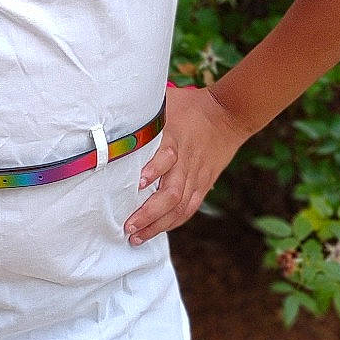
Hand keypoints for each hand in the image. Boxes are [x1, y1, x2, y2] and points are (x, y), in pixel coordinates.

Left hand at [123, 83, 252, 244]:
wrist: (228, 114)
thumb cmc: (189, 106)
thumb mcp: (164, 102)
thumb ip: (142, 111)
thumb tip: (111, 111)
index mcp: (174, 139)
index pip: (165, 157)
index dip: (152, 171)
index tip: (136, 184)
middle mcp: (185, 161)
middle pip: (171, 193)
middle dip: (149, 213)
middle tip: (128, 225)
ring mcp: (196, 175)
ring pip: (180, 206)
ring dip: (158, 224)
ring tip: (137, 237)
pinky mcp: (203, 183)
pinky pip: (189, 207)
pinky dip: (173, 222)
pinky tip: (157, 231)